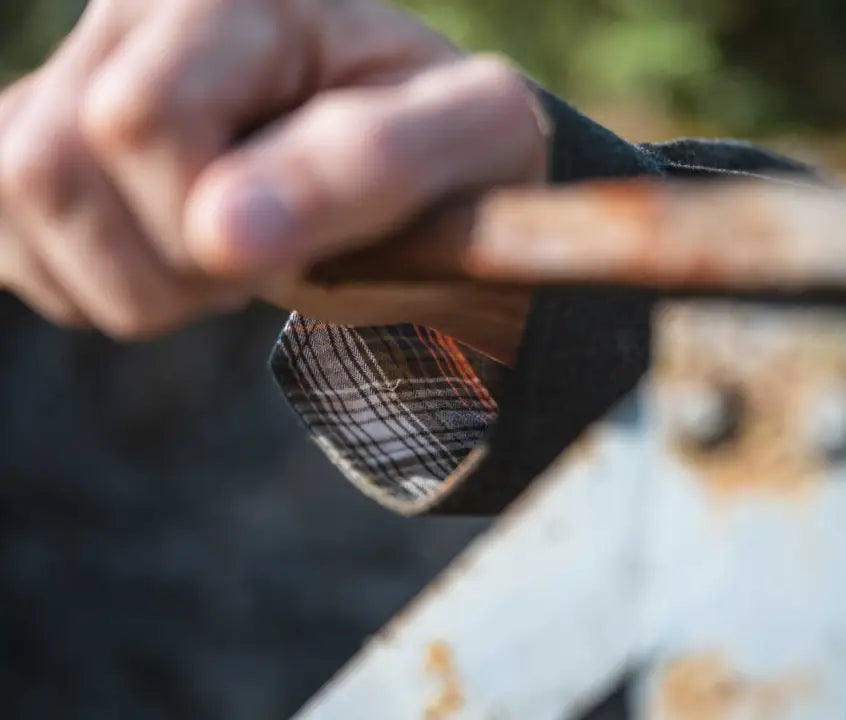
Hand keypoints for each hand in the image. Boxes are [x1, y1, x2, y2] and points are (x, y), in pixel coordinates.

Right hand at [0, 0, 546, 361]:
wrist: (415, 151)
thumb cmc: (450, 139)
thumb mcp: (466, 139)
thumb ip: (368, 167)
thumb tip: (224, 231)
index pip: (135, 121)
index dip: (210, 226)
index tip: (299, 244)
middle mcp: (134, 8)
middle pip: (51, 171)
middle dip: (169, 267)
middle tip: (262, 258)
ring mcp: (76, 68)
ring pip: (11, 202)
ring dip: (128, 282)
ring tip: (222, 255)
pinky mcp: (41, 130)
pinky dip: (84, 283)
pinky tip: (169, 255)